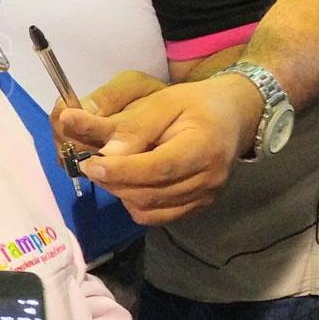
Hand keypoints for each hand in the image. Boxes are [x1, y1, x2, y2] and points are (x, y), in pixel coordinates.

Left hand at [65, 73, 262, 224]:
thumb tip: (104, 152)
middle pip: (151, 194)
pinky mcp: (197, 207)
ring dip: (120, 193)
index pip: (159, 168)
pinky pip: (158, 217)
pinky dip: (135, 204)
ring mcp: (205, 198)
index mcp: (203, 148)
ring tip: (105, 171)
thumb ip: (133, 127)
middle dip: (113, 182)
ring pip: (150, 209)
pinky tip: (126, 182)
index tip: (90, 164)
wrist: (231, 115)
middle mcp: (209, 180)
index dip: (122, 170)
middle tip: (87, 165)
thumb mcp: (163, 102)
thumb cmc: (194, 103)